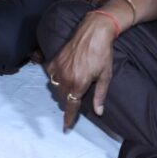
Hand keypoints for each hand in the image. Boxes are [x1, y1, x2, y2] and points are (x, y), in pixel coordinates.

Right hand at [45, 12, 116, 128]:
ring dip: (61, 91)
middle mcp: (65, 78)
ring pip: (55, 88)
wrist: (93, 31)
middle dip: (68, 102)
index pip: (71, 106)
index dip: (68, 118)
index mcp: (78, 84)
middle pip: (63, 98)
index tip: (66, 126)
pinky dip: (55, 78)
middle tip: (76, 99)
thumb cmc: (103, 54)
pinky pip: (51, 75)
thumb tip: (99, 112)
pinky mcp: (54, 60)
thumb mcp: (105, 76)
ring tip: (70, 87)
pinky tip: (63, 75)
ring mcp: (58, 68)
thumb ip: (100, 95)